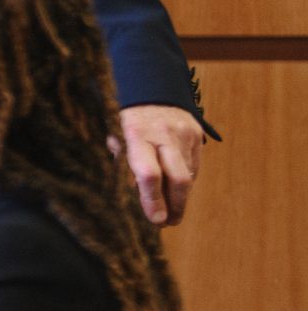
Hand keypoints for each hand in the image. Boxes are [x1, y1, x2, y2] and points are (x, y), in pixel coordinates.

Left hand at [116, 105, 202, 225]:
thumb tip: (134, 198)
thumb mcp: (113, 138)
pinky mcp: (197, 135)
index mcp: (136, 134)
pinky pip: (193, 166)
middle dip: (176, 206)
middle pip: (179, 179)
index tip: (156, 220)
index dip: (153, 200)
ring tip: (169, 208)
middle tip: (169, 223)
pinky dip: (183, 179)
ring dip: (179, 196)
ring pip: (188, 175)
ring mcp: (184, 134)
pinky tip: (173, 185)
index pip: (149, 173)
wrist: (150, 88)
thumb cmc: (124, 119)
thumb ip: (122, 165)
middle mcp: (164, 134)